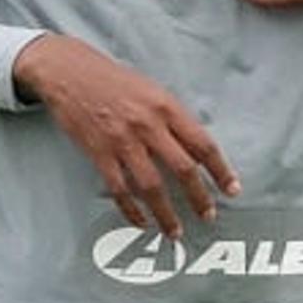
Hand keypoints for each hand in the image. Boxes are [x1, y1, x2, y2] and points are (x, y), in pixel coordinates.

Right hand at [12, 34, 239, 239]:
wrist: (71, 73)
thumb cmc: (114, 80)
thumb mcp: (154, 91)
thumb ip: (174, 119)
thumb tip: (195, 150)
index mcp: (167, 107)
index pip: (203, 144)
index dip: (221, 170)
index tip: (231, 188)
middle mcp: (149, 125)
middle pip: (183, 169)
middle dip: (199, 197)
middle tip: (208, 215)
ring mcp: (123, 141)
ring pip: (152, 186)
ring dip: (166, 213)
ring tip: (175, 230)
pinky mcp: (99, 153)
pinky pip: (120, 189)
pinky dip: (132, 210)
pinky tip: (141, 221)